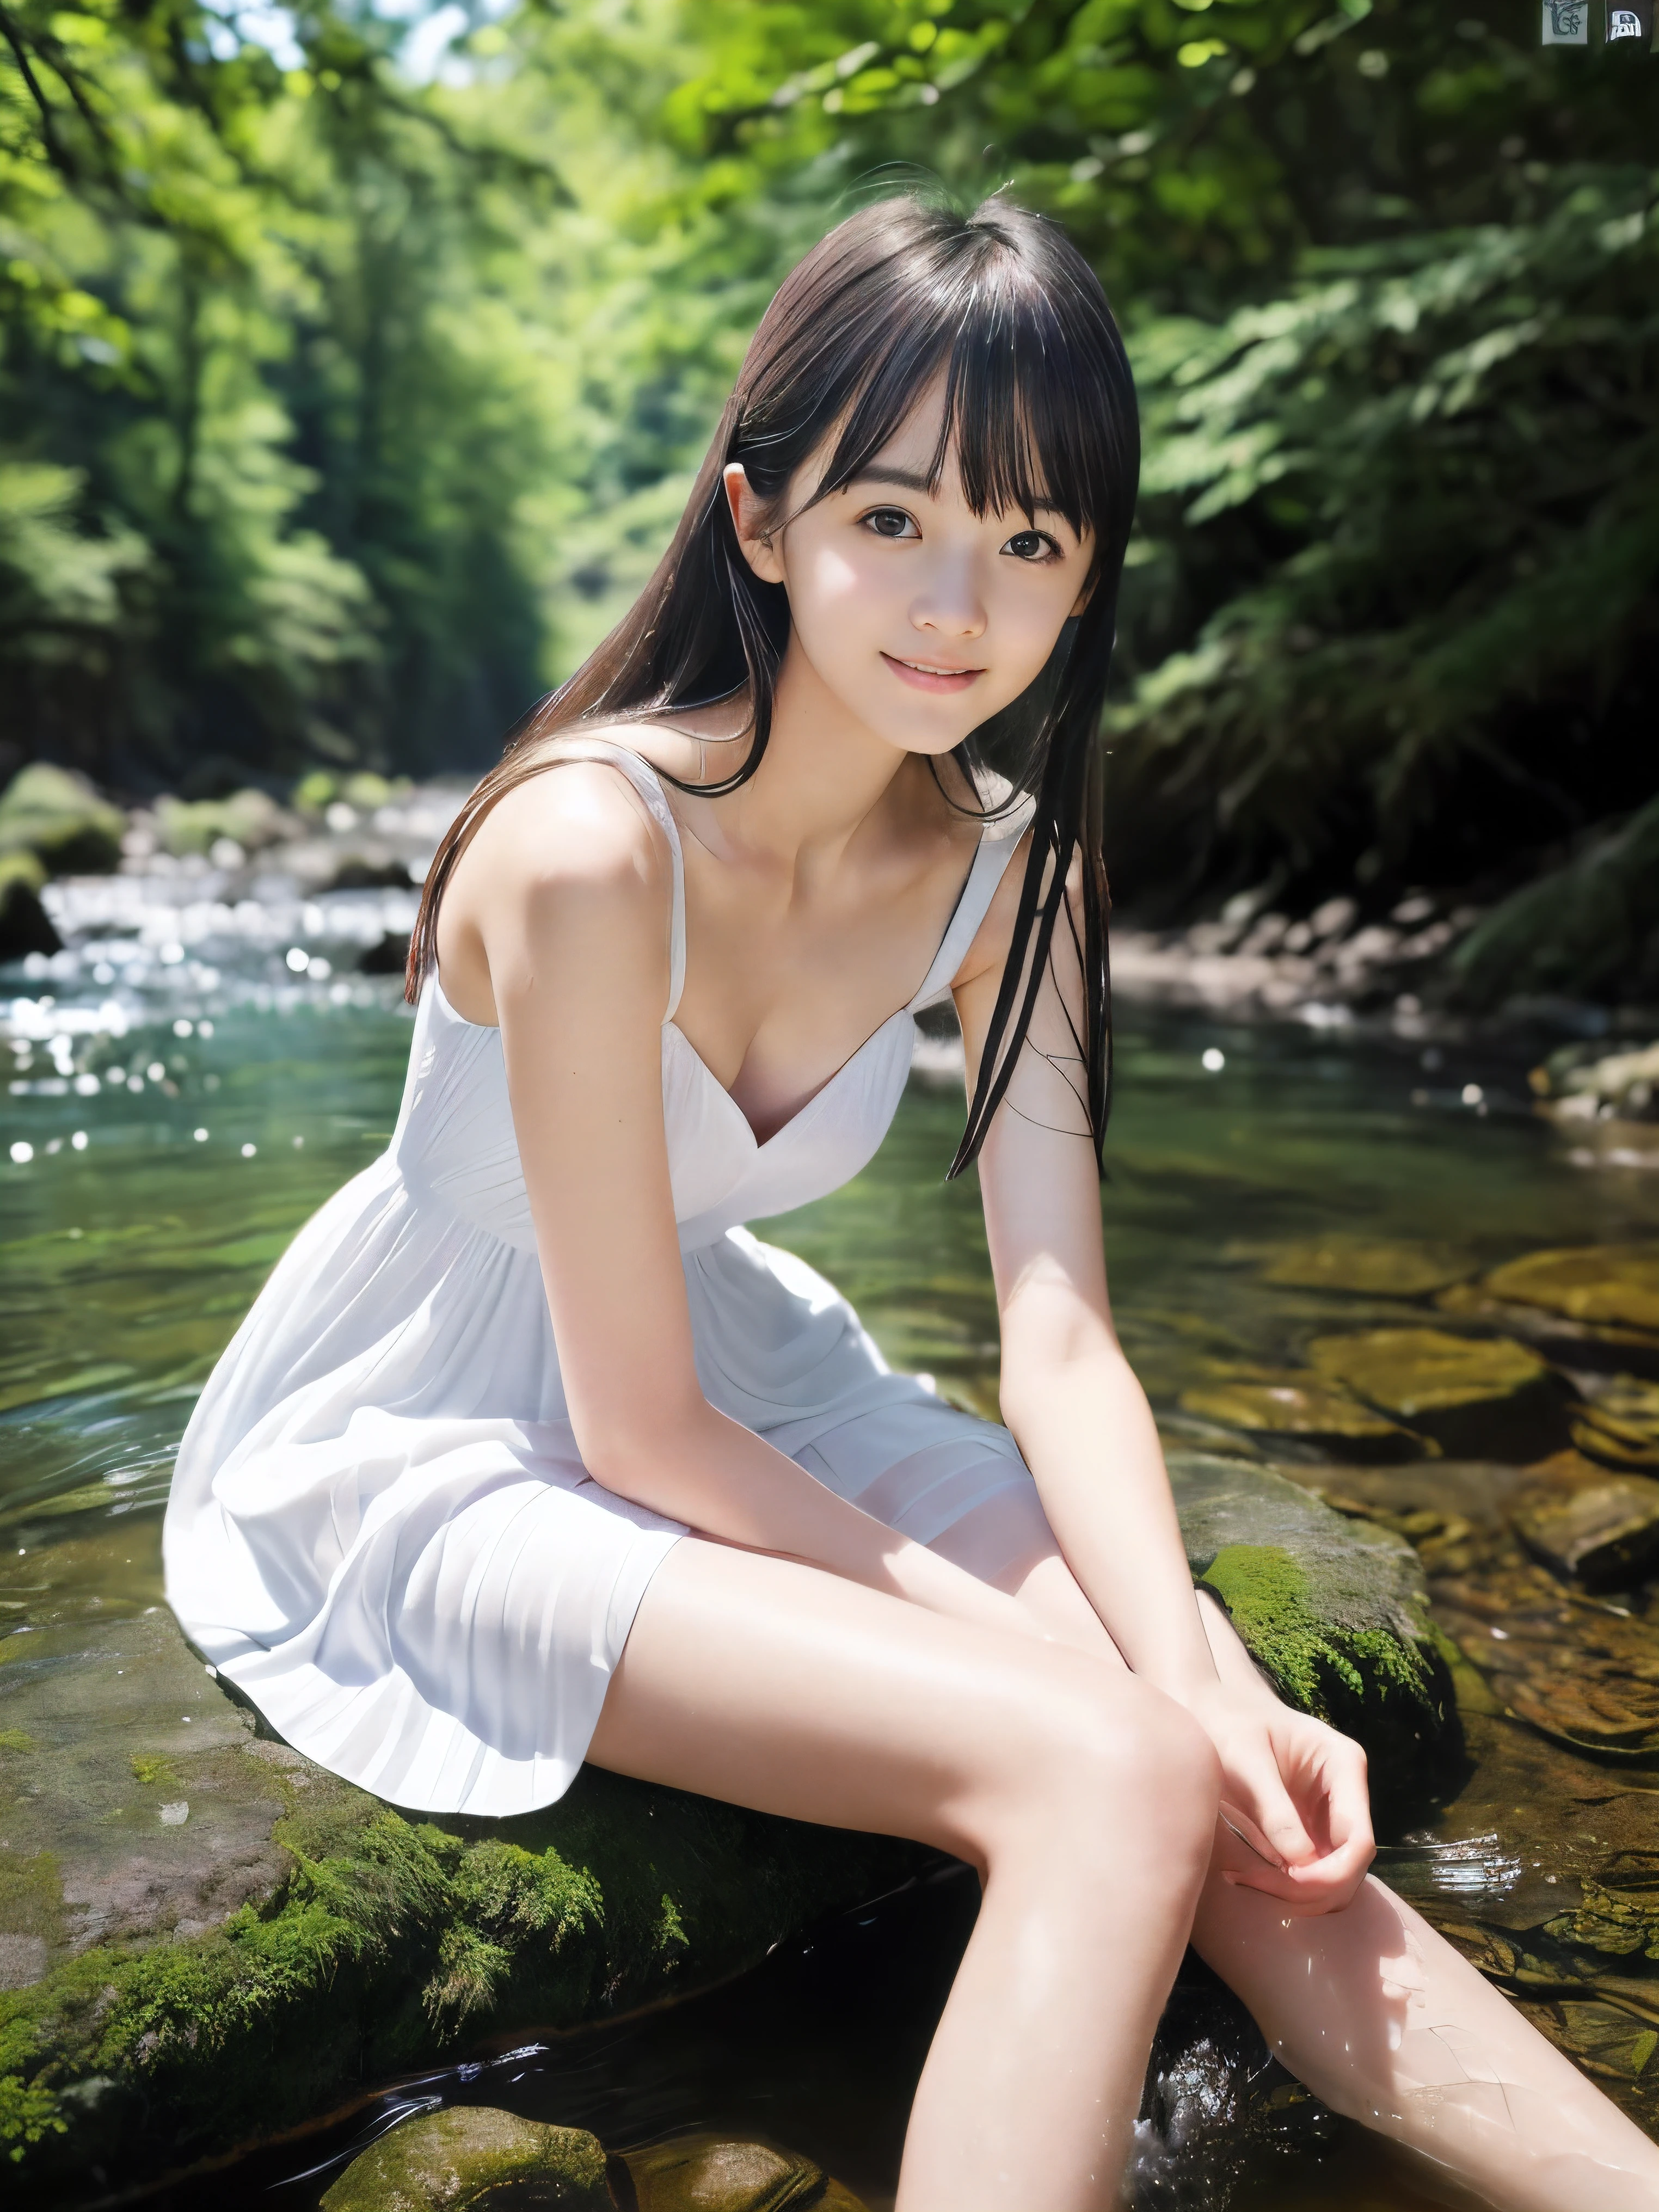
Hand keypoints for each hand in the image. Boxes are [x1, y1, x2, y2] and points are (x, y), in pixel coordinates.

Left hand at [1188, 1685, 1374, 1915]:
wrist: (1215, 1711)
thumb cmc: (1229, 1723)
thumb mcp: (1245, 1760)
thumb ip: (1274, 1809)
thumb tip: (1301, 1863)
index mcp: (1343, 1765)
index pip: (1358, 1840)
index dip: (1330, 1873)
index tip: (1286, 1881)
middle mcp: (1347, 1794)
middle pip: (1351, 1866)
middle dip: (1310, 1887)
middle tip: (1253, 1882)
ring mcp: (1331, 1815)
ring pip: (1334, 1878)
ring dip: (1297, 1893)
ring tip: (1244, 1878)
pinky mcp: (1311, 1831)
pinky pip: (1311, 1873)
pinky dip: (1285, 1885)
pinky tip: (1245, 1874)